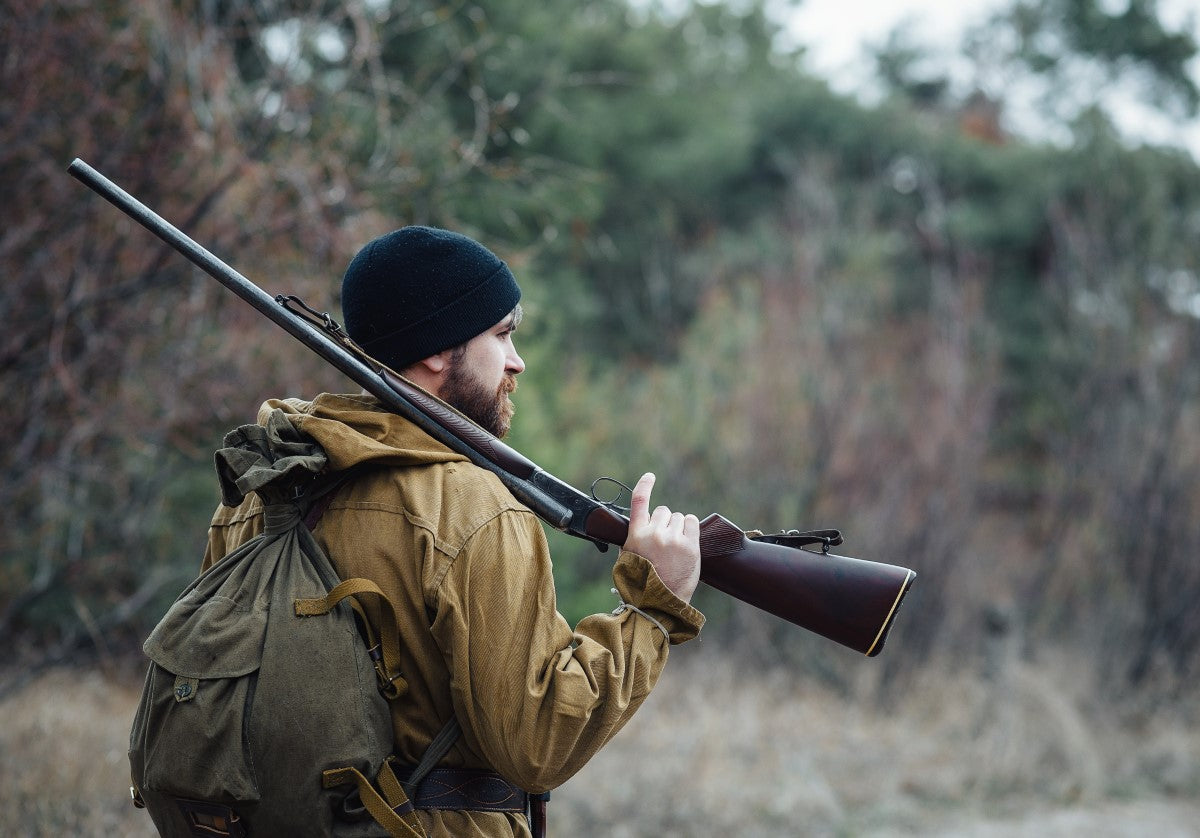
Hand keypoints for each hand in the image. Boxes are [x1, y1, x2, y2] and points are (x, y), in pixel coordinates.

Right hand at [622, 473, 700, 602]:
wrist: (658, 603)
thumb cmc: (641, 583)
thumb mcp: (627, 558)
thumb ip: (634, 538)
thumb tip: (642, 523)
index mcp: (635, 535)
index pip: (639, 501)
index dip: (645, 485)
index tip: (650, 476)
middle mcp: (654, 533)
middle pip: (663, 511)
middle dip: (665, 522)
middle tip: (664, 542)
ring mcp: (673, 539)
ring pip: (679, 518)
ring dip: (678, 528)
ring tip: (675, 548)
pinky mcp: (690, 546)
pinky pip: (692, 522)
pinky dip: (690, 528)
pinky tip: (687, 541)